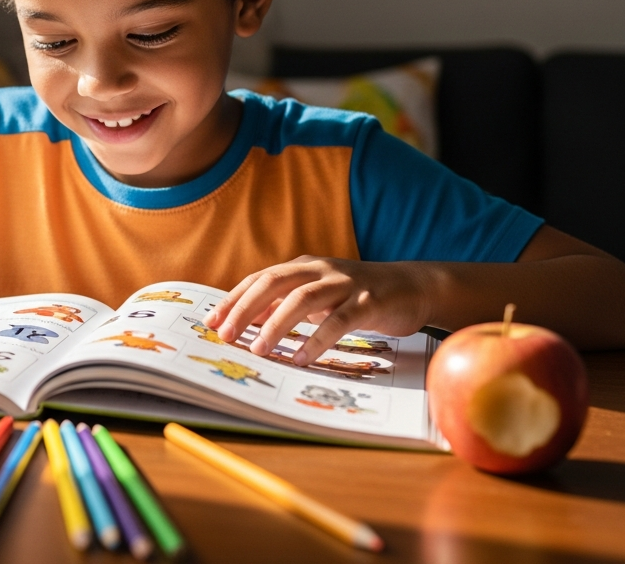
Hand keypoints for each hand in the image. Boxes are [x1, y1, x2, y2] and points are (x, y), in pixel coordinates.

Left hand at [204, 256, 435, 365]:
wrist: (411, 286)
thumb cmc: (356, 296)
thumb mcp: (317, 298)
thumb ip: (286, 305)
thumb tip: (248, 321)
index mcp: (302, 266)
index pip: (259, 279)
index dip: (234, 299)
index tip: (212, 321)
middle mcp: (319, 269)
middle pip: (273, 283)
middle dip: (245, 309)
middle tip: (226, 334)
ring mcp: (345, 283)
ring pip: (303, 299)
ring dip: (277, 325)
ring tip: (259, 349)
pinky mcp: (369, 301)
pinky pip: (339, 320)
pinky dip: (318, 339)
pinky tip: (302, 357)